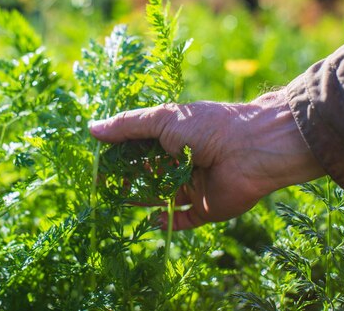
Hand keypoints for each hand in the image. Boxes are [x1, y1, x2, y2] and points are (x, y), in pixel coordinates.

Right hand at [89, 90, 324, 229]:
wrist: (251, 149)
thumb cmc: (207, 127)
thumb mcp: (163, 119)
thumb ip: (128, 125)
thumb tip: (92, 128)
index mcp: (173, 137)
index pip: (139, 147)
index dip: (119, 154)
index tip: (99, 162)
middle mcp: (181, 162)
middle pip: (147, 174)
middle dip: (127, 178)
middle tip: (105, 184)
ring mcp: (193, 186)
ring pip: (161, 197)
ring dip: (142, 199)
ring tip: (121, 200)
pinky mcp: (205, 208)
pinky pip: (183, 220)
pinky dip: (168, 223)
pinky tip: (153, 220)